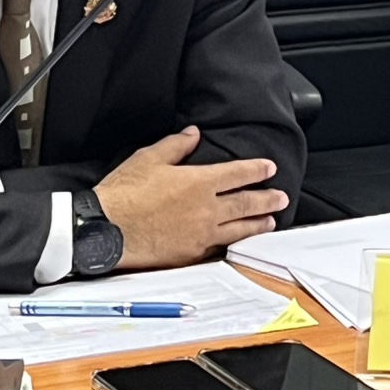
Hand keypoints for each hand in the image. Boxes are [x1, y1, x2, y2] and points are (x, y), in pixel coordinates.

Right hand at [94, 125, 288, 268]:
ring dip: (257, 224)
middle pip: (245, 203)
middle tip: (281, 198)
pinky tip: (238, 243)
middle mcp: (206, 209)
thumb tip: (193, 134)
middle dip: (266, 199)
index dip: (256, 170)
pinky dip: (233, 244)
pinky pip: (219, 249)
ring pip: (238, 229)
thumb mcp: (149, 158)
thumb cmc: (125, 193)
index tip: (270, 168)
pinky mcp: (190, 254)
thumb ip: (176, 146)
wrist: (108, 229)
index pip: (237, 173)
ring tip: (270, 222)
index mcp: (198, 182)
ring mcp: (200, 234)